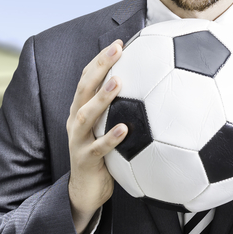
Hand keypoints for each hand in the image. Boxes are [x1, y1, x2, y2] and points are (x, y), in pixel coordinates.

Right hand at [66, 40, 126, 233]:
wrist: (86, 190)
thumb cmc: (106, 156)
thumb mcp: (111, 129)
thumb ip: (125, 111)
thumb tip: (155, 91)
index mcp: (82, 110)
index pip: (88, 79)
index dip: (100, 59)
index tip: (120, 43)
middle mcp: (77, 121)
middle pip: (83, 88)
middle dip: (99, 66)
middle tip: (117, 49)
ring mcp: (78, 140)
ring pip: (86, 115)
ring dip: (102, 97)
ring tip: (119, 82)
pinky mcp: (85, 160)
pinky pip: (98, 148)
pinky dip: (111, 138)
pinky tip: (126, 129)